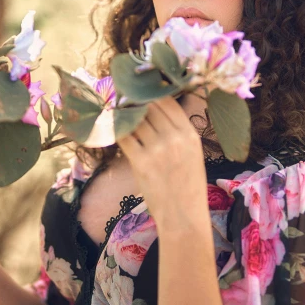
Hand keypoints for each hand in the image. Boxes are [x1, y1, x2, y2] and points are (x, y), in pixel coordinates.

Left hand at [116, 96, 208, 226]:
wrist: (183, 215)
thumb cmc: (188, 186)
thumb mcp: (193, 154)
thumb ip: (178, 133)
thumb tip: (155, 113)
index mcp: (190, 134)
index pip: (168, 101)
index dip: (152, 92)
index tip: (140, 88)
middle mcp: (174, 137)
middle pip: (150, 107)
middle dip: (135, 100)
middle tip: (122, 94)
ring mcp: (157, 149)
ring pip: (135, 119)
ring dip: (124, 113)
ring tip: (116, 108)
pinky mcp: (141, 162)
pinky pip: (124, 137)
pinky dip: (116, 129)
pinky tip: (111, 126)